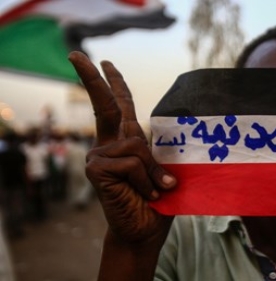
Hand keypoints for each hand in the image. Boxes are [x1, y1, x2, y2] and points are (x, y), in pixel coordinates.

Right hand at [68, 51, 176, 247]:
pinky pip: (131, 163)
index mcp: (125, 141)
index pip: (121, 107)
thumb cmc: (156, 200)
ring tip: (154, 190)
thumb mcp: (162, 169)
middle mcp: (108, 144)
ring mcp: (99, 156)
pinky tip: (143, 194)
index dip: (114, 84)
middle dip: (94, 79)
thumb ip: (156, 150)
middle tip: (75, 54)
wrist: (145, 230)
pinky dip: (145, 180)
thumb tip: (156, 133)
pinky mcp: (96, 168)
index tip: (106, 63)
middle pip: (105, 105)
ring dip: (152, 171)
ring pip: (136, 146)